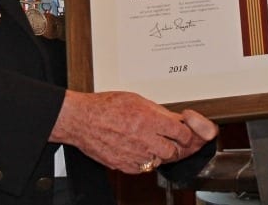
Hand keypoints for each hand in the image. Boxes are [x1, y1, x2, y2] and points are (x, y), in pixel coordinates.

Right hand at [50, 90, 217, 172]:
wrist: (82, 120)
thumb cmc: (105, 107)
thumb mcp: (137, 100)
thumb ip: (158, 112)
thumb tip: (174, 119)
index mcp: (150, 119)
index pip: (182, 133)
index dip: (185, 133)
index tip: (183, 133)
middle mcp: (145, 138)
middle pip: (174, 151)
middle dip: (173, 145)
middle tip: (168, 140)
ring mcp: (135, 154)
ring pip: (159, 161)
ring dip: (158, 153)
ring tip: (148, 142)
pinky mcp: (125, 165)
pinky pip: (143, 168)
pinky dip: (143, 160)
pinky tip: (136, 149)